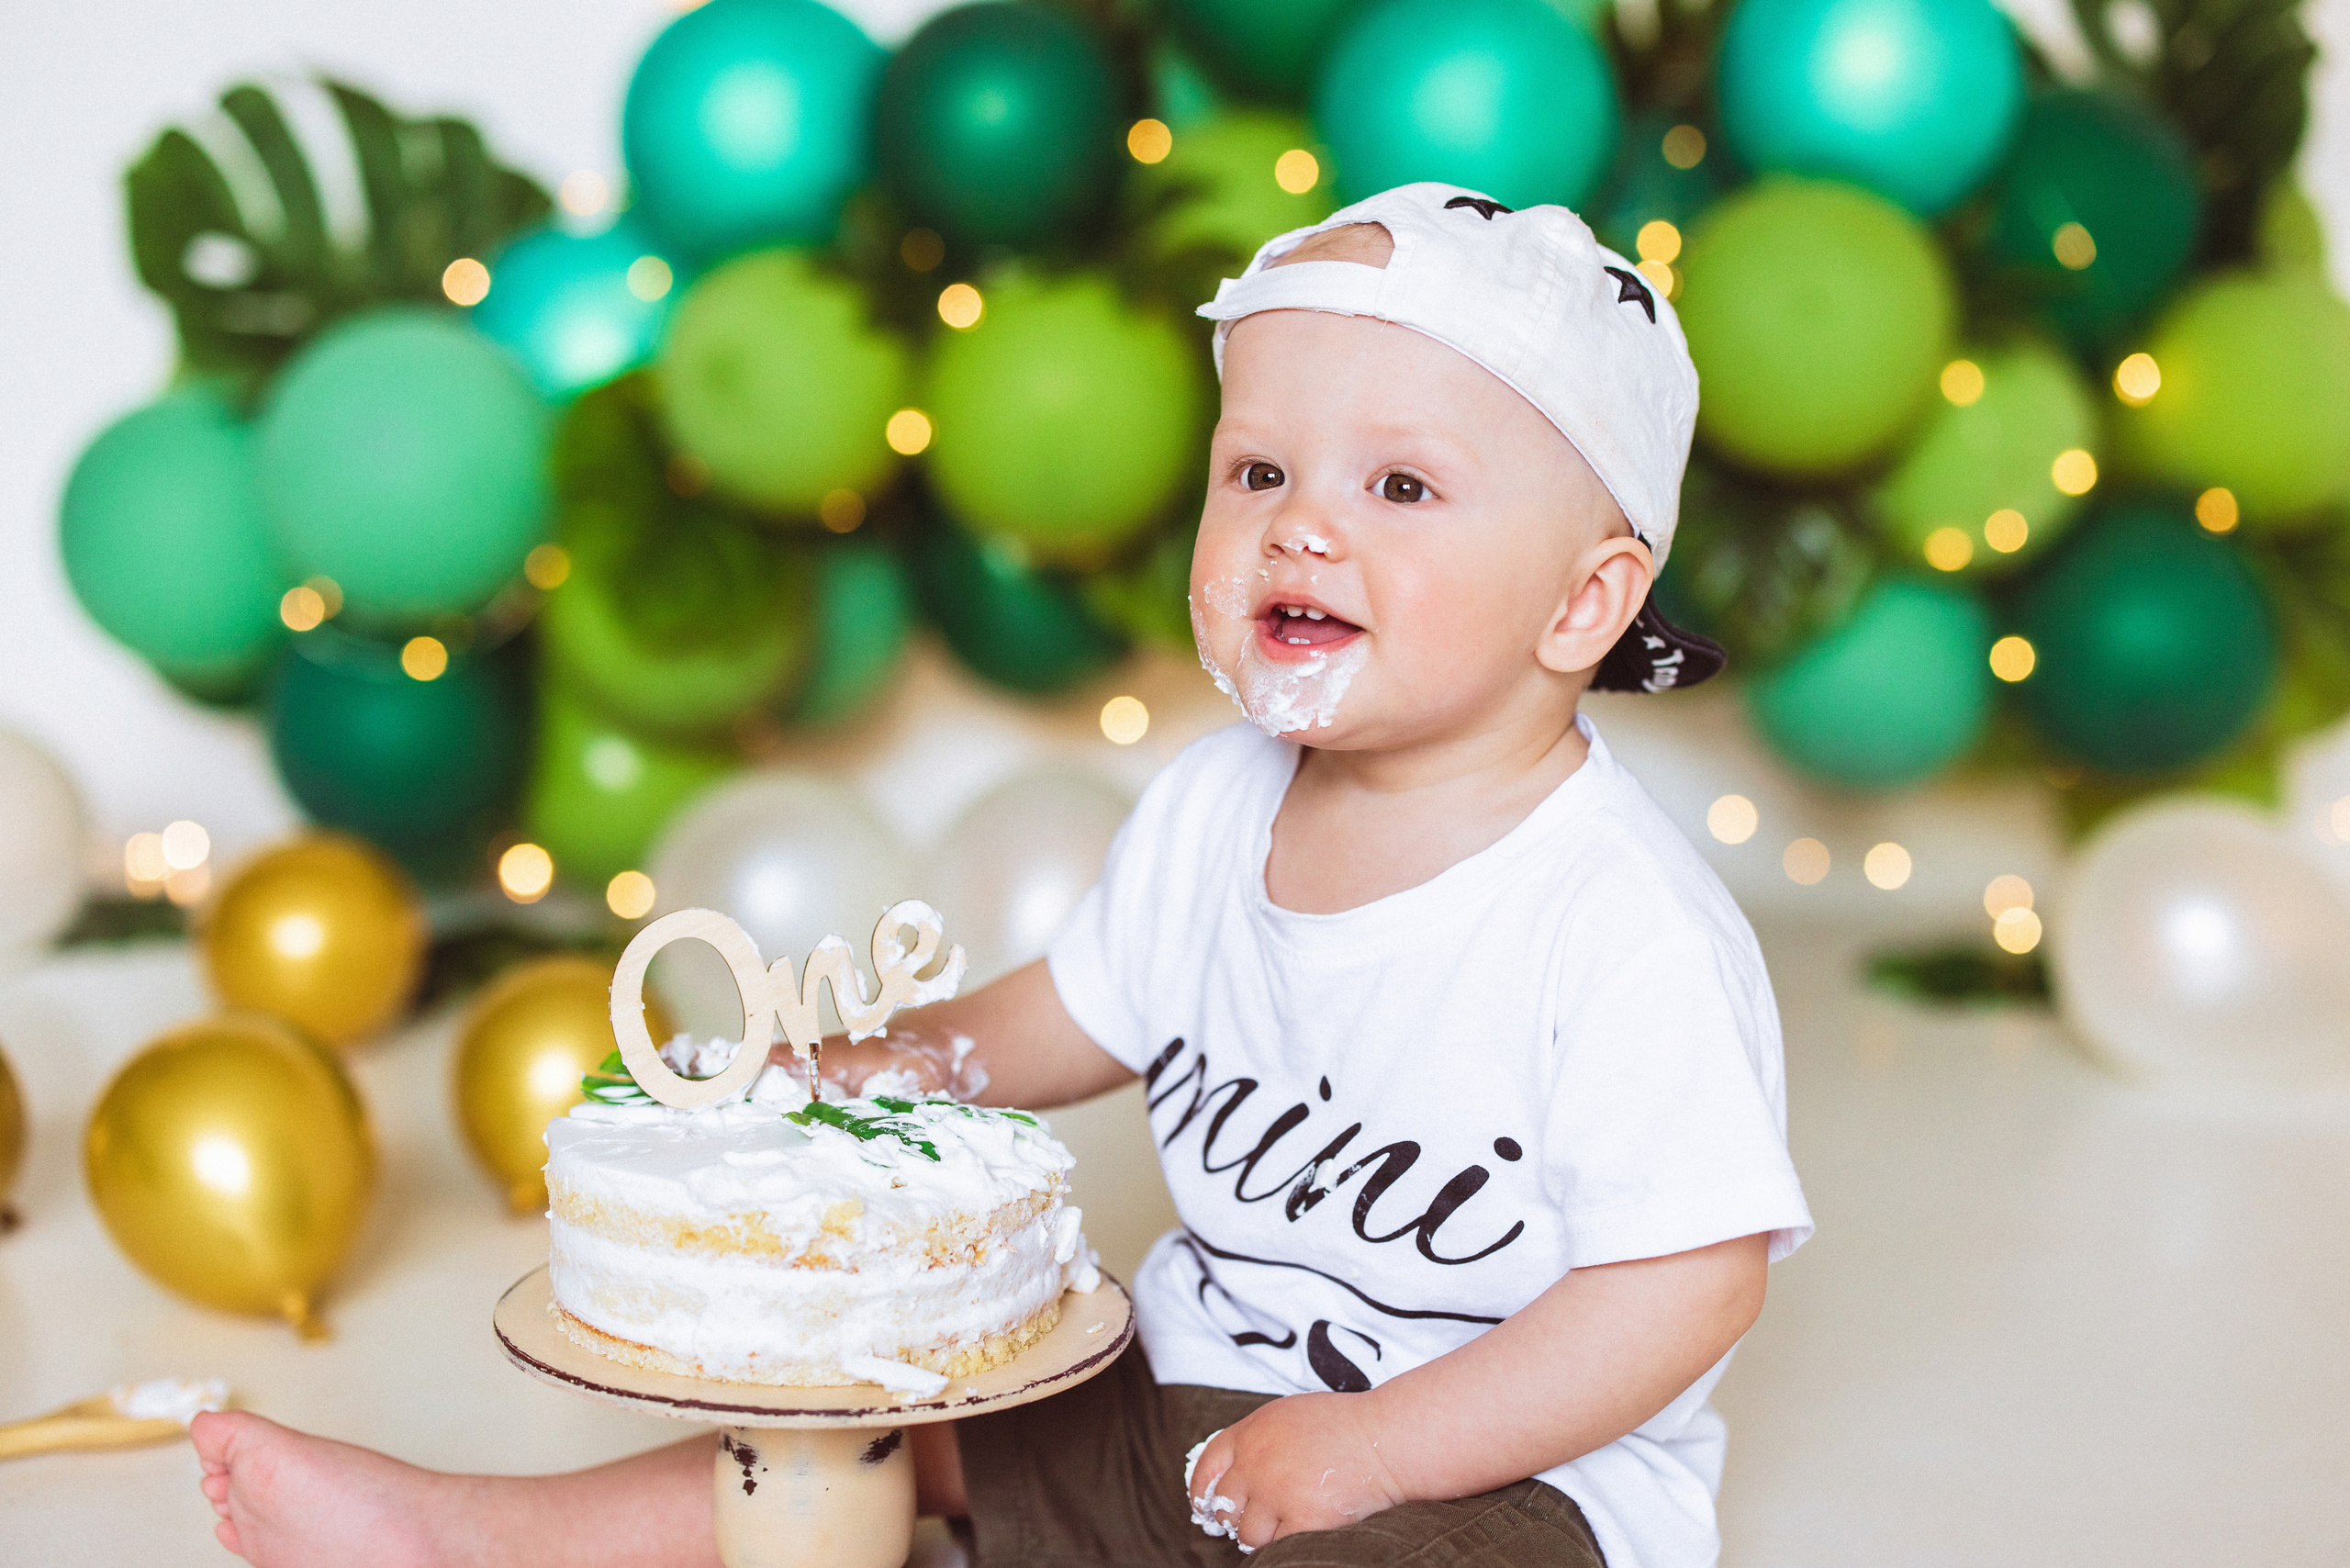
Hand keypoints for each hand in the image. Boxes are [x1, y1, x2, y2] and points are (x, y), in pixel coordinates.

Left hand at [1188, 1391, 1407, 1549]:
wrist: (1383, 1439)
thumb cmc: (1344, 1424)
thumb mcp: (1288, 1414)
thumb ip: (1258, 1438)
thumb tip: (1236, 1470)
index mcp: (1251, 1432)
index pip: (1206, 1466)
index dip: (1202, 1489)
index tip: (1206, 1503)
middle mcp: (1256, 1463)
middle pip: (1224, 1505)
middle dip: (1235, 1515)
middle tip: (1254, 1518)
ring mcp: (1276, 1494)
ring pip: (1247, 1533)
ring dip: (1261, 1535)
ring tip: (1283, 1525)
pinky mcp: (1300, 1521)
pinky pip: (1277, 1548)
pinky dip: (1286, 1545)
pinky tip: (1301, 1533)